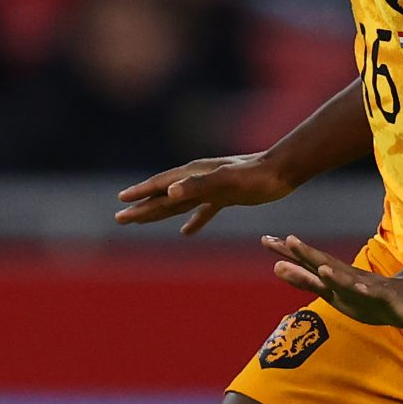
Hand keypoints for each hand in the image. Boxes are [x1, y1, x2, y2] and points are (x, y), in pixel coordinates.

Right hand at [115, 154, 295, 234]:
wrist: (282, 171)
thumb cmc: (255, 177)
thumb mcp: (225, 181)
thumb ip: (197, 186)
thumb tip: (169, 193)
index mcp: (192, 175)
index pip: (159, 186)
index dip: (140, 194)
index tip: (121, 202)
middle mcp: (197, 179)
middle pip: (164, 195)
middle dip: (142, 207)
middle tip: (120, 218)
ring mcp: (211, 188)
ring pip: (179, 203)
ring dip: (160, 211)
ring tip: (142, 219)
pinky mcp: (225, 196)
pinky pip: (202, 210)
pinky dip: (192, 221)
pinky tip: (186, 232)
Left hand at [262, 234, 402, 327]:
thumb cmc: (365, 296)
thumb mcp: (330, 291)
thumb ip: (304, 280)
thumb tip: (275, 266)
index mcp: (333, 277)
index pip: (306, 262)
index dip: (287, 252)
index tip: (265, 240)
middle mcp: (348, 278)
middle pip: (325, 264)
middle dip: (308, 255)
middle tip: (289, 241)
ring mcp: (367, 287)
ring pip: (349, 281)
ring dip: (337, 275)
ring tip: (323, 269)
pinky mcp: (386, 298)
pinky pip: (376, 295)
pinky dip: (368, 292)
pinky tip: (362, 289)